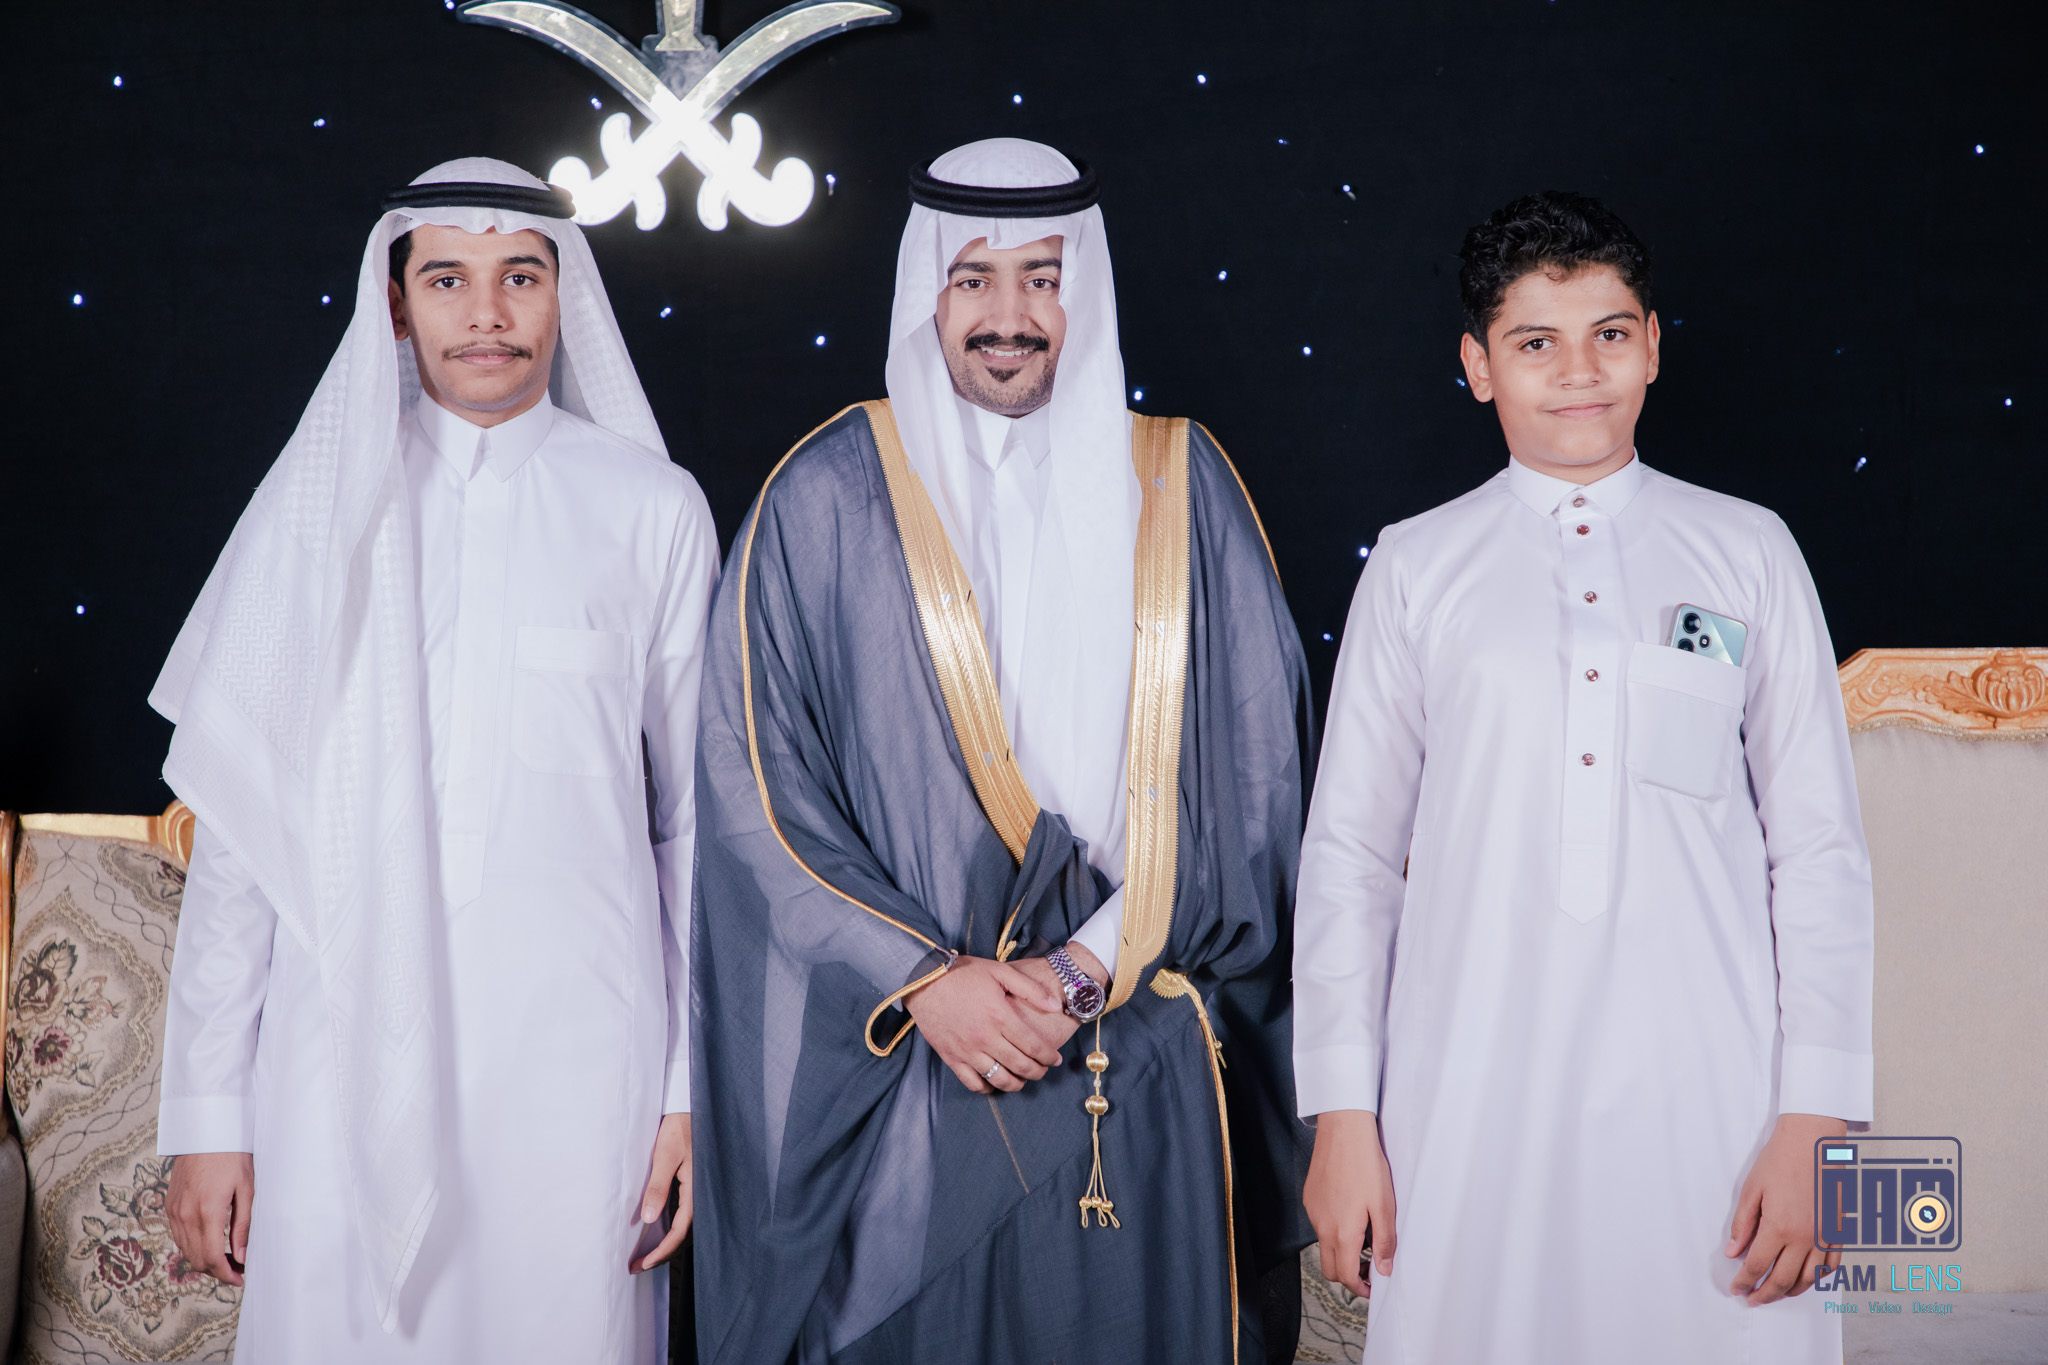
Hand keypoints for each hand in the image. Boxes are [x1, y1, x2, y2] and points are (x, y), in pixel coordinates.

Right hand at [167, 1152, 253, 1286]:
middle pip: (197, 1259)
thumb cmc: (232, 1157)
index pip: (213, 1258)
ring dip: (204, 1260)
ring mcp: (174, 1211)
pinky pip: (178, 1236)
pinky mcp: (170, 1205)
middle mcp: (186, 1215)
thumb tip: (242, 1255)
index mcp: (208, 1212)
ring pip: (186, 1250)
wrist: (206, 1133)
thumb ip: (243, 1225)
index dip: (226, 1274)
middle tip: (238, 1269)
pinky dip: (193, 1245)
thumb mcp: (246, 1189)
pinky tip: (211, 1241)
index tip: (240, 1279)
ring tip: (227, 1258)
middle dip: (217, 1271)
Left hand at [632, 1113, 692, 1272]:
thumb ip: (657, 1186)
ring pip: (685, 1227)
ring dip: (667, 1243)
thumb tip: (648, 1218)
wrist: (690, 1108)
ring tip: (646, 1255)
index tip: (643, 1264)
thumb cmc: (679, 1128)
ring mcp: (697, 1190)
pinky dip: (671, 1229)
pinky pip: (684, 1214)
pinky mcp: (692, 1184)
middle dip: (662, 1254)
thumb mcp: (664, 1155)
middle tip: (639, 1267)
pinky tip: (658, 1231)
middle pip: (684, 1235)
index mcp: (695, 1190)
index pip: (680, 1232)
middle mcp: (699, 1194)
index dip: (662, 1251)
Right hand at [907, 956, 1067, 1093]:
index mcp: (1000, 1016)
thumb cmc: (962, 973)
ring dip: (1016, 1083)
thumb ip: (1030, 989)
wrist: (923, 979)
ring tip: (1022, 1078)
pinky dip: (987, 1087)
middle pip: (1020, 1065)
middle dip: (1037, 1071)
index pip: (1033, 1046)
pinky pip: (973, 1082)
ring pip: (999, 1079)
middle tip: (1043, 1069)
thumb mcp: (1000, 972)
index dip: (1048, 1056)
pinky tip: (995, 1081)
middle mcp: (986, 1038)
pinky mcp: (951, 1057)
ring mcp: (967, 1051)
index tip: (1055, 1059)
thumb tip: (1056, 1005)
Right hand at [1304, 1109, 1394, 1298]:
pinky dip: (1333, 1230)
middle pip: (1328, 1268)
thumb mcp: (1384, 1205)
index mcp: (1342, 1232)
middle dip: (1347, 1275)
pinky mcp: (1309, 1198)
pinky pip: (1319, 1224)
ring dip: (1340, 1250)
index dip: (1359, 1288)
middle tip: (1367, 1266)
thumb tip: (1384, 1269)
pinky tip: (1349, 1210)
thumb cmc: (1366, 1165)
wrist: (1343, 1130)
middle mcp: (1322, 1226)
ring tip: (1363, 1232)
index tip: (1372, 1286)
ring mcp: (1313, 1212)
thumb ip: (1384, 1241)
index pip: (1344, 1276)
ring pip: (1323, 1245)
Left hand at [1726, 1112, 1845, 1303]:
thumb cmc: (1780, 1161)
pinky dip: (1819, 1278)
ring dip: (1791, 1291)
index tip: (1736, 1288)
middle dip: (1765, 1294)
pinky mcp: (1838, 1231)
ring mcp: (1825, 1236)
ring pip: (1810, 1279)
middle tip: (1752, 1299)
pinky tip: (1806, 1279)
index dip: (1744, 1281)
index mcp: (1779, 1227)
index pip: (1757, 1266)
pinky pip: (1832, 1265)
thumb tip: (1732, 1252)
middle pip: (1783, 1279)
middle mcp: (1805, 1238)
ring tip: (1775, 1293)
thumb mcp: (1751, 1190)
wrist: (1813, 1141)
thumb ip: (1743, 1225)